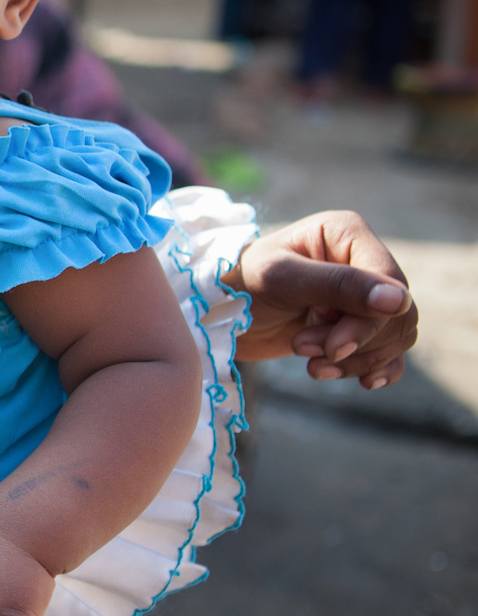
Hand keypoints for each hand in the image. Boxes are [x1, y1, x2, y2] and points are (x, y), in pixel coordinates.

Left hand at [224, 211, 416, 388]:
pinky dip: (375, 367)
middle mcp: (361, 259)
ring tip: (312, 365)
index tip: (335, 348)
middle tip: (305, 350)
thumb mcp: (282, 279)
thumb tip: (400, 301)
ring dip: (356, 359)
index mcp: (347, 234)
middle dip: (355, 341)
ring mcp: (360, 295)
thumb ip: (339, 286)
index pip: (389, 282)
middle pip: (396, 313)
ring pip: (394, 336)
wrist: (216, 314)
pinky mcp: (353, 326)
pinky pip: (388, 351)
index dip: (370, 321)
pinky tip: (365, 382)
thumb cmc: (239, 283)